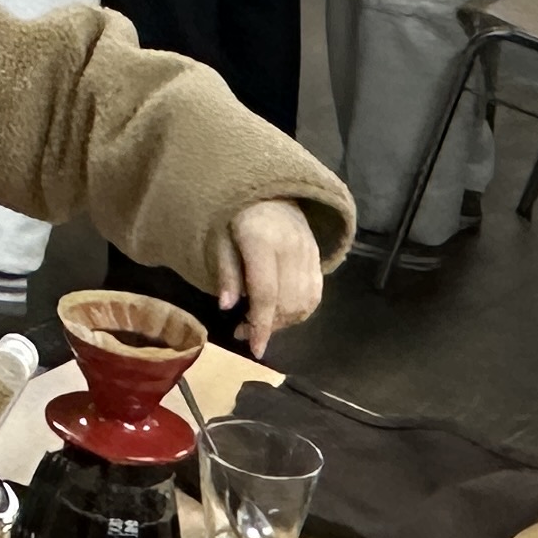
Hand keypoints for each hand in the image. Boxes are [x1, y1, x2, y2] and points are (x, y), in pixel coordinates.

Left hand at [212, 200, 325, 354]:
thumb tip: (227, 307)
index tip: (255, 349)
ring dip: (284, 321)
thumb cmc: (236, 211)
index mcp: (263, 241)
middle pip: (287, 302)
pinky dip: (300, 311)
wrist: (270, 187)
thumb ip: (226, 271)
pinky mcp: (318, 256)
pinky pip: (316, 294)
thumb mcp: (219, 236)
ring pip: (305, 302)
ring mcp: (309, 252)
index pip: (265, 293)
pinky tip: (281, 313)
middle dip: (268, 325)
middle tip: (244, 331)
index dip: (260, 325)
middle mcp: (292, 248)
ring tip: (261, 322)